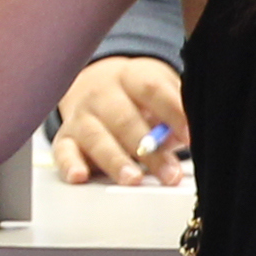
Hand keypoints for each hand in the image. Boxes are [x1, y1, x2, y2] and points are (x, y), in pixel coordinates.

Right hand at [52, 56, 188, 185]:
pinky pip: (63, 152)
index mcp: (130, 77)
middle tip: (169, 173)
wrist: (94, 85)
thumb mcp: (159, 92)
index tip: (190, 135)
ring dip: (115, 160)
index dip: (171, 112)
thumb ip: (174, 111)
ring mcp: (81, 116)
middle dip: (148, 149)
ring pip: (96, 137)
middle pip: (123, 118)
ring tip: (133, 179)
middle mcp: (101, 94)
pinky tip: (80, 176)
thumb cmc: (136, 96)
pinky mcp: (65, 138)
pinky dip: (70, 165)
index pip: (150, 89)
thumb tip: (193, 135)